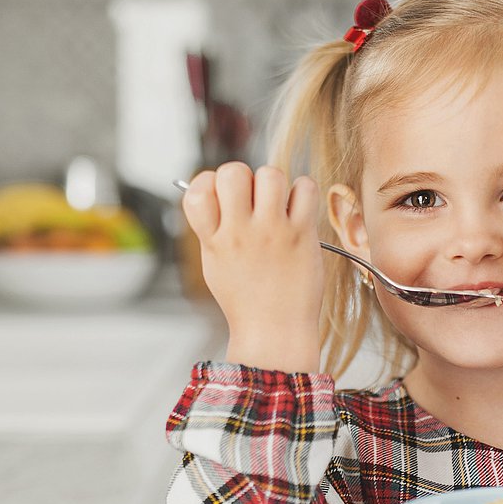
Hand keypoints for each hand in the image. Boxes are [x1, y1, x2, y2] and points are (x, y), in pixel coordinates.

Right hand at [182, 162, 323, 372]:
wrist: (275, 332)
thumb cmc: (247, 299)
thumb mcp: (215, 263)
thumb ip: (213, 227)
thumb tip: (217, 190)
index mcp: (213, 239)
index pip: (197, 189)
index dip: (208, 182)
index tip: (221, 197)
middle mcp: (240, 233)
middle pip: (233, 172)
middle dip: (242, 176)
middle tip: (252, 198)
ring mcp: (272, 232)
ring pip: (270, 174)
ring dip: (273, 183)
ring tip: (277, 204)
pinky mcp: (301, 235)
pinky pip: (305, 188)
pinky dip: (303, 192)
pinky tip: (298, 209)